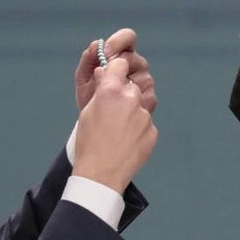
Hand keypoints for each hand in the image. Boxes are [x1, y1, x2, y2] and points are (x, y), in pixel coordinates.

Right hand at [73, 57, 157, 191]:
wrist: (102, 175)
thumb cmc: (89, 144)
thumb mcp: (87, 112)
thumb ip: (100, 90)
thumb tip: (104, 73)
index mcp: (111, 91)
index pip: (121, 64)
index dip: (116, 70)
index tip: (114, 76)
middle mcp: (131, 100)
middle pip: (131, 87)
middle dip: (124, 95)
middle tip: (113, 113)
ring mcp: (144, 117)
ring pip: (139, 108)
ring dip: (131, 115)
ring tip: (117, 133)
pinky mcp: (152, 132)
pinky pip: (146, 125)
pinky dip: (138, 131)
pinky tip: (125, 143)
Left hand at [75, 29, 155, 113]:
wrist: (95, 122)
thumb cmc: (90, 97)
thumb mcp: (83, 78)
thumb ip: (88, 59)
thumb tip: (95, 45)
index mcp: (121, 54)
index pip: (128, 37)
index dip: (118, 42)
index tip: (105, 53)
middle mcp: (135, 64)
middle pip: (134, 58)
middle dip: (117, 68)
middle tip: (104, 79)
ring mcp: (144, 80)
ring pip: (142, 77)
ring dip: (125, 87)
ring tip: (109, 98)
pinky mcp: (149, 98)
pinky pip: (145, 95)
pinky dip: (132, 102)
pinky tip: (120, 107)